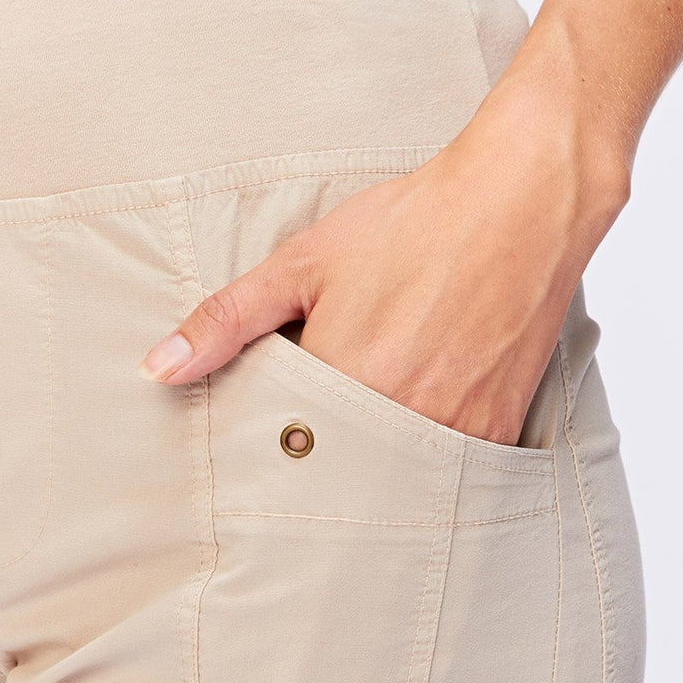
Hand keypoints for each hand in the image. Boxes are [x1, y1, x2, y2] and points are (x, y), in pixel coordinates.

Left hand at [138, 77, 629, 447]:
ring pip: (388, 482)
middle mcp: (400, 417)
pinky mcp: (494, 433)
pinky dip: (419, 466)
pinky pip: (443, 476)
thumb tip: (157, 369)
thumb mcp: (304, 263)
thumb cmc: (414, 223)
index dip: (266, 448)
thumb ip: (227, 322)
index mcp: (344, 380)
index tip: (261, 442)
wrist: (525, 200)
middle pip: (334, 477)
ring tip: (367, 425)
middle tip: (307, 449)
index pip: (279, 451)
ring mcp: (453, 431)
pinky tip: (414, 422)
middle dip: (316, 469)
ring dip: (367, 470)